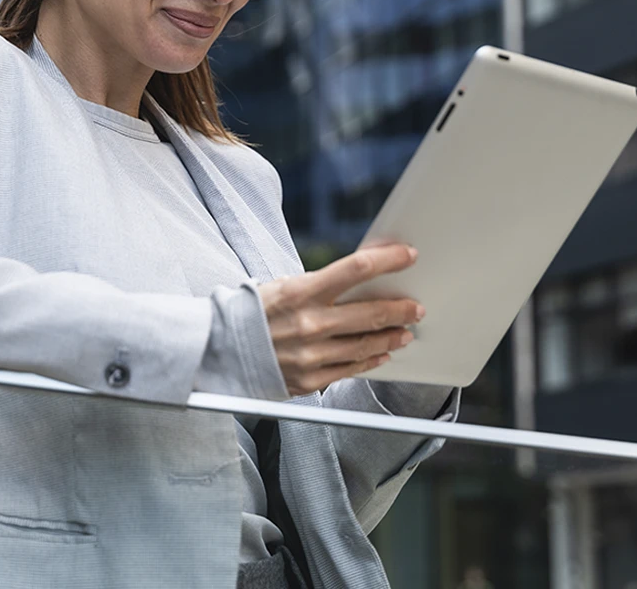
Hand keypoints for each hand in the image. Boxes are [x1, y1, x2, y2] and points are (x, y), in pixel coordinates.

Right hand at [257, 244, 422, 395]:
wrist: (221, 349)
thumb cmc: (254, 312)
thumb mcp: (283, 286)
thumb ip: (321, 285)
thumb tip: (360, 278)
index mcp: (300, 291)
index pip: (355, 269)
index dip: (387, 260)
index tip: (407, 256)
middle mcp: (309, 323)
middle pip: (370, 312)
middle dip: (399, 308)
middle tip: (415, 306)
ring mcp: (311, 354)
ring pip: (365, 345)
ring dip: (391, 336)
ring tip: (405, 330)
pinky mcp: (310, 380)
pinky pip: (350, 369)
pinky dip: (370, 360)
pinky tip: (382, 353)